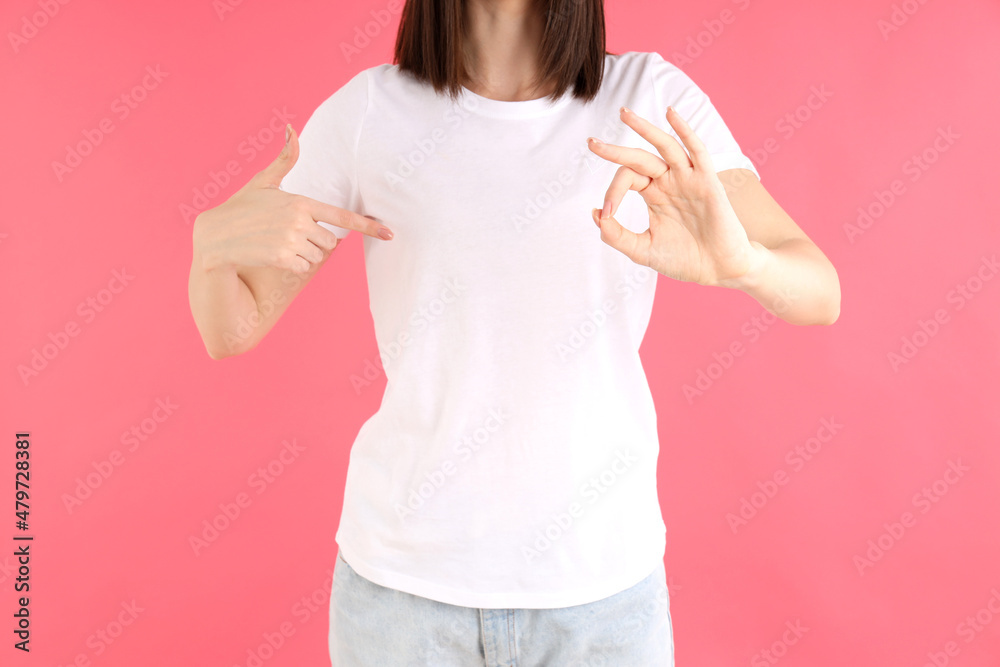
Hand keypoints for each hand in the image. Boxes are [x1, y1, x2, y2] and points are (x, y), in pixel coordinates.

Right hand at [192, 124, 392, 274]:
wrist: (215, 236)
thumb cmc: (242, 208)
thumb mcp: (263, 181)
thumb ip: (284, 159)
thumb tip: (291, 128)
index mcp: (300, 201)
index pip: (342, 216)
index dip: (368, 226)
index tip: (389, 234)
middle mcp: (299, 220)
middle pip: (330, 242)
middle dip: (315, 242)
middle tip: (289, 236)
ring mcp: (291, 239)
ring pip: (318, 256)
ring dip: (304, 255)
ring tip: (279, 244)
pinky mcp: (282, 258)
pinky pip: (303, 267)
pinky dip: (293, 265)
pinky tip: (274, 256)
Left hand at [586, 106, 764, 287]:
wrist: (719, 270)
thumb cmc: (684, 259)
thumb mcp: (642, 250)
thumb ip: (617, 235)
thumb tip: (595, 213)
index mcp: (653, 194)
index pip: (626, 179)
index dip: (611, 193)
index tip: (606, 214)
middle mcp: (669, 181)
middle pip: (639, 158)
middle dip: (615, 150)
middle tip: (591, 143)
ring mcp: (688, 179)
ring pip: (664, 146)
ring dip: (644, 128)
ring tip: (624, 114)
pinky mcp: (707, 182)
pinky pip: (696, 151)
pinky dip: (685, 131)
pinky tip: (670, 114)